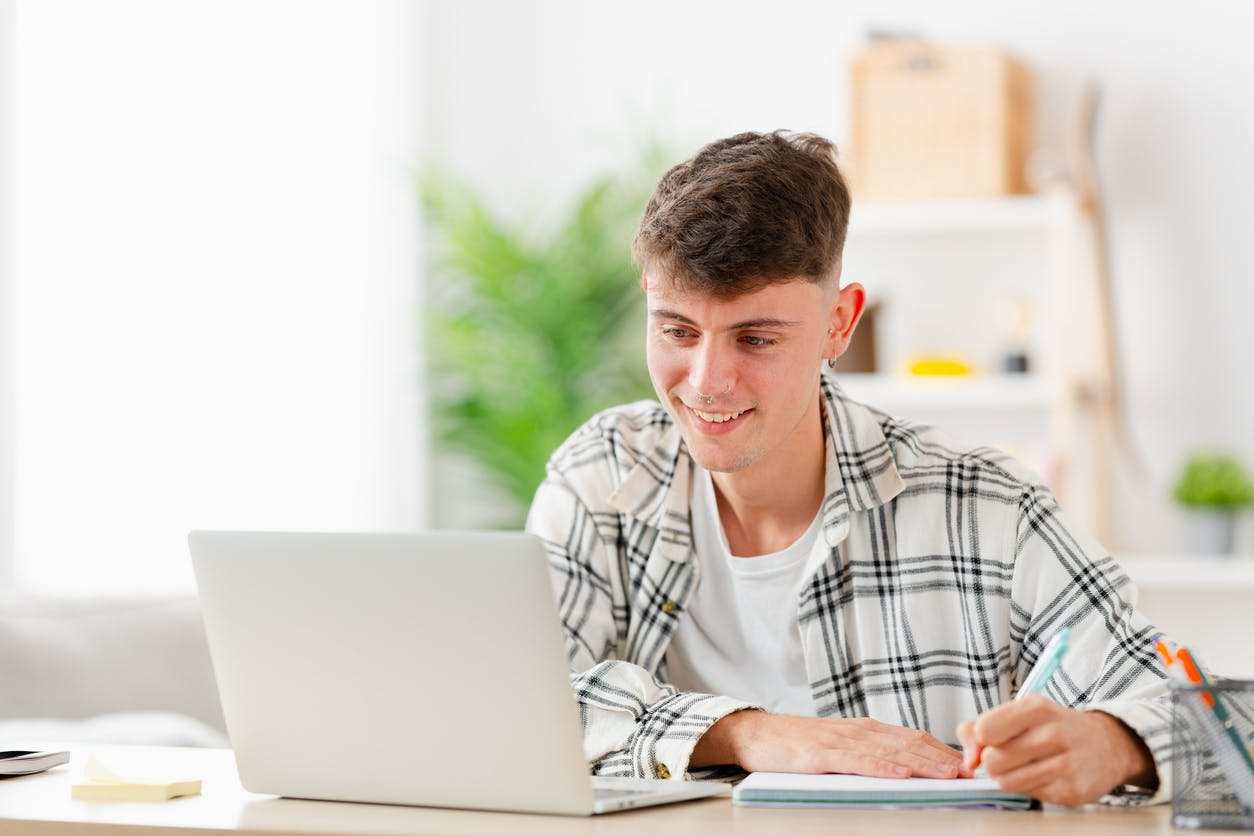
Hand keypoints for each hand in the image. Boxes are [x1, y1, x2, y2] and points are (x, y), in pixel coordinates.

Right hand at [692, 710, 969, 778]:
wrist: (754, 735)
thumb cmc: (798, 745)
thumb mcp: (841, 747)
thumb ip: (872, 754)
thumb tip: (911, 770)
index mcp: (866, 730)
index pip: (913, 737)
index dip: (943, 750)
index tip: (972, 765)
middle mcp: (857, 730)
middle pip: (908, 741)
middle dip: (942, 757)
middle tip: (972, 771)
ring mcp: (838, 740)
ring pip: (887, 750)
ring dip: (921, 761)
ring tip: (947, 773)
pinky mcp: (818, 753)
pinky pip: (855, 760)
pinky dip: (880, 766)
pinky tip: (899, 773)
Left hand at [956, 696, 1157, 804]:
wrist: (1107, 745)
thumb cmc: (1052, 727)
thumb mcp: (1018, 714)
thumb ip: (978, 729)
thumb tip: (968, 760)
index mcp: (1036, 708)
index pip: (985, 729)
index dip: (980, 739)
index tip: (990, 739)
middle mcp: (1054, 733)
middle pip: (992, 760)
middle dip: (992, 761)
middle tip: (1007, 756)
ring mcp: (1066, 764)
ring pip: (1007, 781)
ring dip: (1008, 777)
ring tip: (1023, 766)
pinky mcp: (1072, 791)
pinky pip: (1029, 795)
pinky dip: (1029, 788)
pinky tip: (1043, 776)